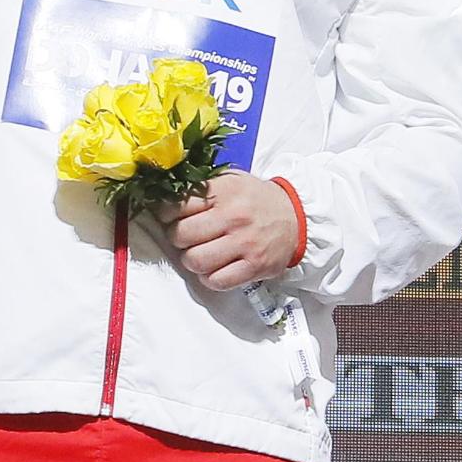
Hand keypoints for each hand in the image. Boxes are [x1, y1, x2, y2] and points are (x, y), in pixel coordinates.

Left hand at [164, 173, 299, 291]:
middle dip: (178, 238)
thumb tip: (165, 197)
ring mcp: (245, 243)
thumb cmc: (256, 200)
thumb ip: (201, 186)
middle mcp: (234, 216)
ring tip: (200, 253)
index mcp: (225, 191)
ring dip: (192, 260)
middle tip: (187, 237)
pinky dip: (210, 278)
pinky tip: (215, 268)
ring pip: (195, 261)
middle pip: (181, 235)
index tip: (171, 217)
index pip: (176, 206)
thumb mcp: (231, 180)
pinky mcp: (254, 266)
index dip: (167, 214)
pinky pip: (217, 281)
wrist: (296, 217)